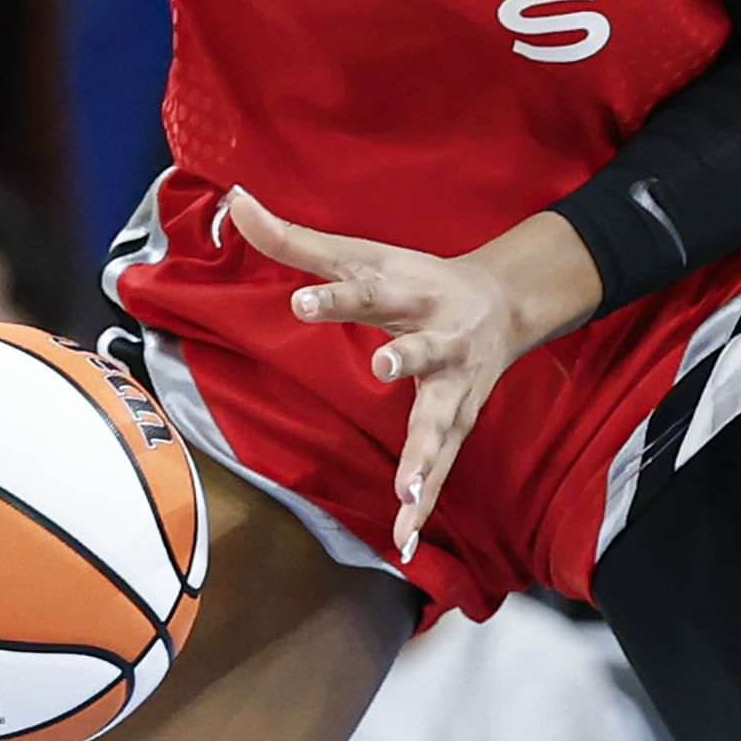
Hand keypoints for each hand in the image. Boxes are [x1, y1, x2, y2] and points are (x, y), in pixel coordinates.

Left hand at [224, 191, 599, 563]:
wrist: (506, 304)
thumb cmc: (418, 278)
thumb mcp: (361, 254)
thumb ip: (295, 240)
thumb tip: (234, 202)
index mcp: (409, 291)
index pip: (366, 289)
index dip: (336, 294)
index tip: (302, 298)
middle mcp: (439, 338)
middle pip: (422, 348)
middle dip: (405, 357)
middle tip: (383, 365)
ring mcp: (454, 386)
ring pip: (441, 422)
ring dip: (426, 457)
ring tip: (406, 492)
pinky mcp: (459, 422)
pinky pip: (441, 468)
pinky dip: (425, 505)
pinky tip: (407, 539)